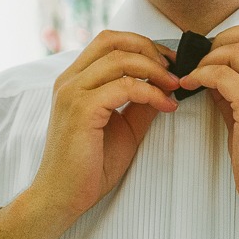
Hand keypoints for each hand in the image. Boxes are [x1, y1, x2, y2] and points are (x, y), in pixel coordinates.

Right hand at [0, 31, 178, 238]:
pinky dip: (151, 92)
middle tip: (175, 70)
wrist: (63, 197)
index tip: (169, 62)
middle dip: (150, 49)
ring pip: (120, 60)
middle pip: (113, 41)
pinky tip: (166, 105)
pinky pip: (124, 87)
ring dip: (155, 70)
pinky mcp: (81, 110)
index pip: (108, 41)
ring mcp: (72, 93)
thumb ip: (141, 103)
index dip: (142, 44)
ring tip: (174, 87)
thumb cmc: (90, 165)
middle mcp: (69, 80)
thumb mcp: (124, 127)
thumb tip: (167, 84)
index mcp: (75, 80)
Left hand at [179, 23, 238, 238]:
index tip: (214, 53)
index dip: (233, 37)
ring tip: (193, 77)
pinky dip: (201, 76)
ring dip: (207, 60)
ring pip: (234, 51)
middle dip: (219, 42)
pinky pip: (220, 75)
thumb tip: (212, 70)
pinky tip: (190, 86)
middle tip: (201, 60)